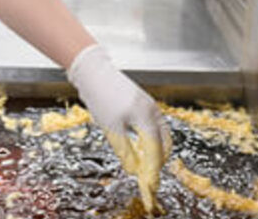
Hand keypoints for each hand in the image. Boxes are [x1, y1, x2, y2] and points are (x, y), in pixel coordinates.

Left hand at [67, 44, 169, 211]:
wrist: (94, 72)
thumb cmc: (100, 98)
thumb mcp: (111, 129)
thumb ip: (125, 151)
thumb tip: (133, 170)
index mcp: (146, 116)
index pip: (155, 149)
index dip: (153, 169)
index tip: (150, 184)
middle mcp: (153, 110)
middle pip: (164, 142)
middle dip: (158, 160)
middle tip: (148, 176)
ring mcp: (151, 105)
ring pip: (162, 134)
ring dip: (156, 150)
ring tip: (145, 165)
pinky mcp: (145, 103)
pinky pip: (156, 125)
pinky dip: (152, 139)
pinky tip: (142, 147)